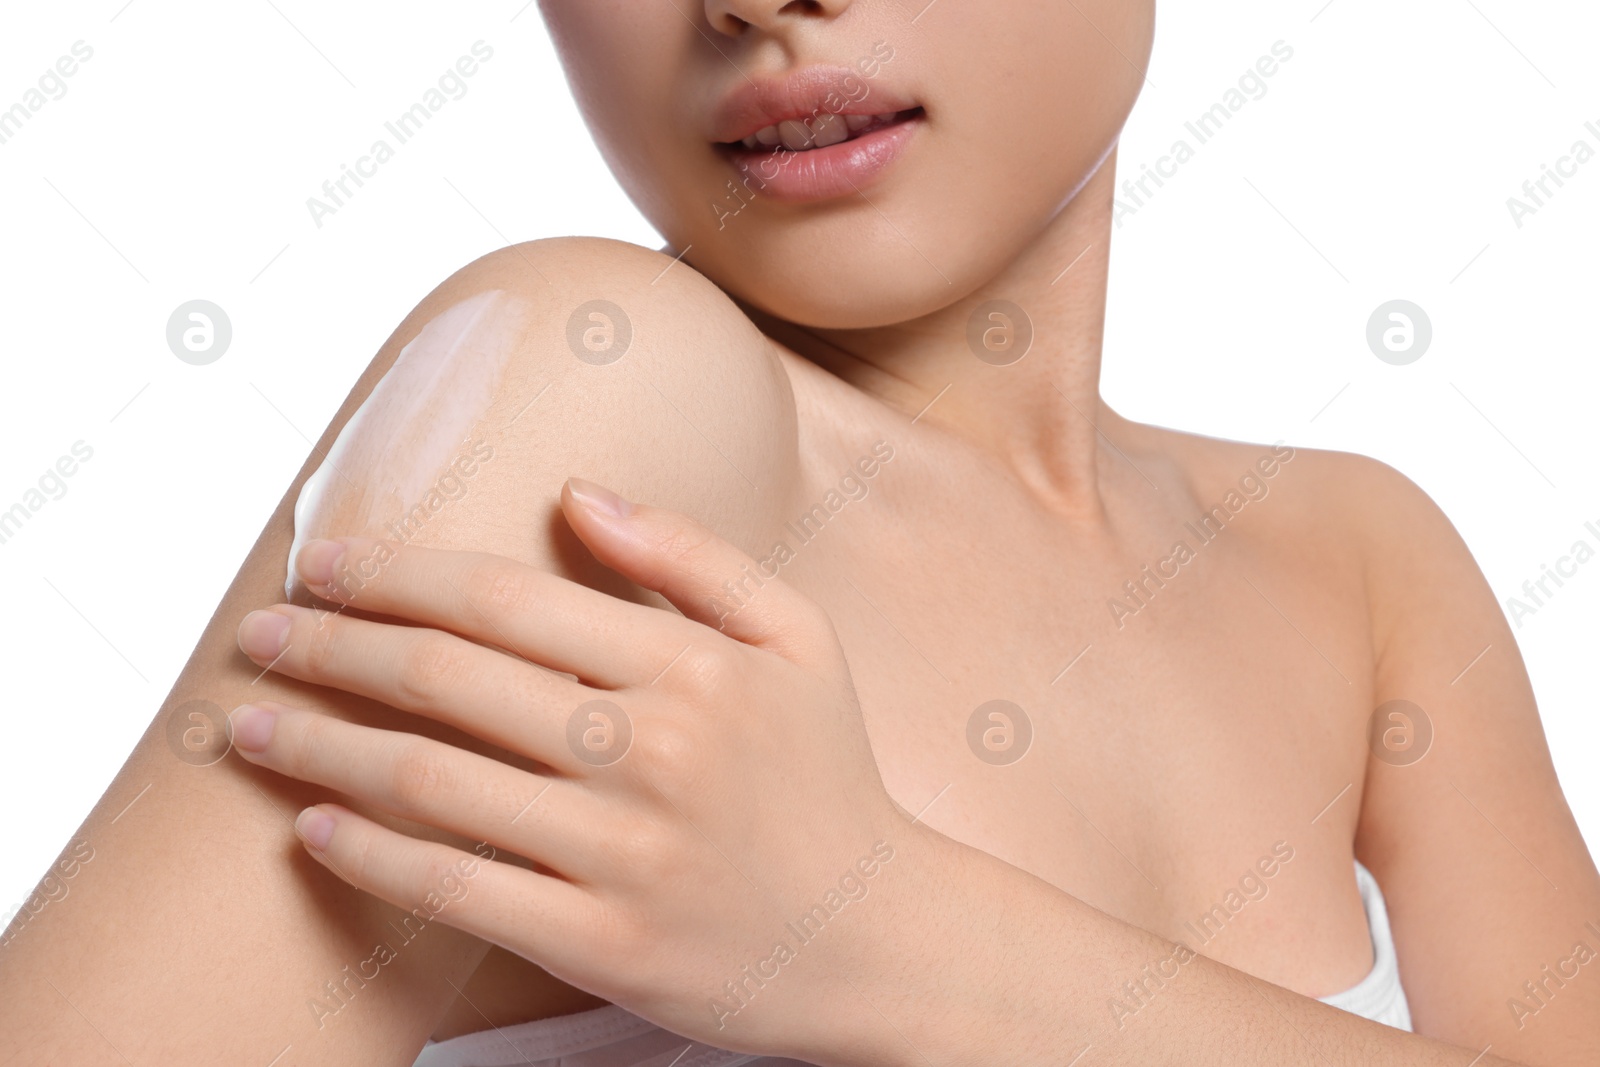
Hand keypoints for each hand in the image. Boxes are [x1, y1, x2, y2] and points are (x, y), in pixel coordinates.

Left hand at [227, 477, 923, 1059]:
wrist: (874, 937)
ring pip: (431, 784)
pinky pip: (455, 892)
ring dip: (319, 746)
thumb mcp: (797, 640)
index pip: (504, 597)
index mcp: (693, 665)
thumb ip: (693, 555)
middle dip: (329, 648)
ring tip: (247, 728)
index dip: (393, 571)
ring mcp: (624, 854)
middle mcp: (652, 752)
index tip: (321, 563)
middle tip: (259, 635)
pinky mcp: (603, 944)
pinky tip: (312, 826)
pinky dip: (369, 855)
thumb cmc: (825, 776)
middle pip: (447, 680)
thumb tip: (577, 489)